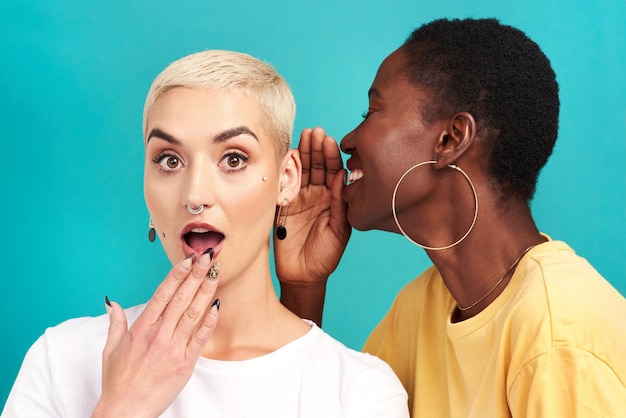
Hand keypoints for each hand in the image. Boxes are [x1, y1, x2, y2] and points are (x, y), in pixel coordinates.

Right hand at [92, 251, 219, 417]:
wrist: (125, 411)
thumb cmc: (118, 381)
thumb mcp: (111, 349)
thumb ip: (116, 323)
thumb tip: (113, 303)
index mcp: (141, 329)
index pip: (162, 294)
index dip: (176, 274)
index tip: (188, 259)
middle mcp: (158, 335)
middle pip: (180, 298)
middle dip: (195, 275)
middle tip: (208, 256)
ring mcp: (172, 349)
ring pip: (192, 314)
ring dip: (205, 292)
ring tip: (216, 273)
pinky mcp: (185, 364)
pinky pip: (200, 338)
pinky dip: (210, 322)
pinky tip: (218, 306)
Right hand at [275, 127, 350, 323]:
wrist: (303, 275)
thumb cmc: (326, 256)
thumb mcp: (339, 230)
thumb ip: (340, 203)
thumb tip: (342, 175)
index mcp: (332, 199)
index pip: (332, 172)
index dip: (330, 156)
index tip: (329, 140)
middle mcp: (316, 195)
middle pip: (316, 166)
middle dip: (315, 148)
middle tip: (315, 132)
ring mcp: (298, 199)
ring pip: (300, 171)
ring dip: (302, 153)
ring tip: (304, 136)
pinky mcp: (282, 205)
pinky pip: (283, 184)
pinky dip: (284, 169)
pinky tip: (287, 154)